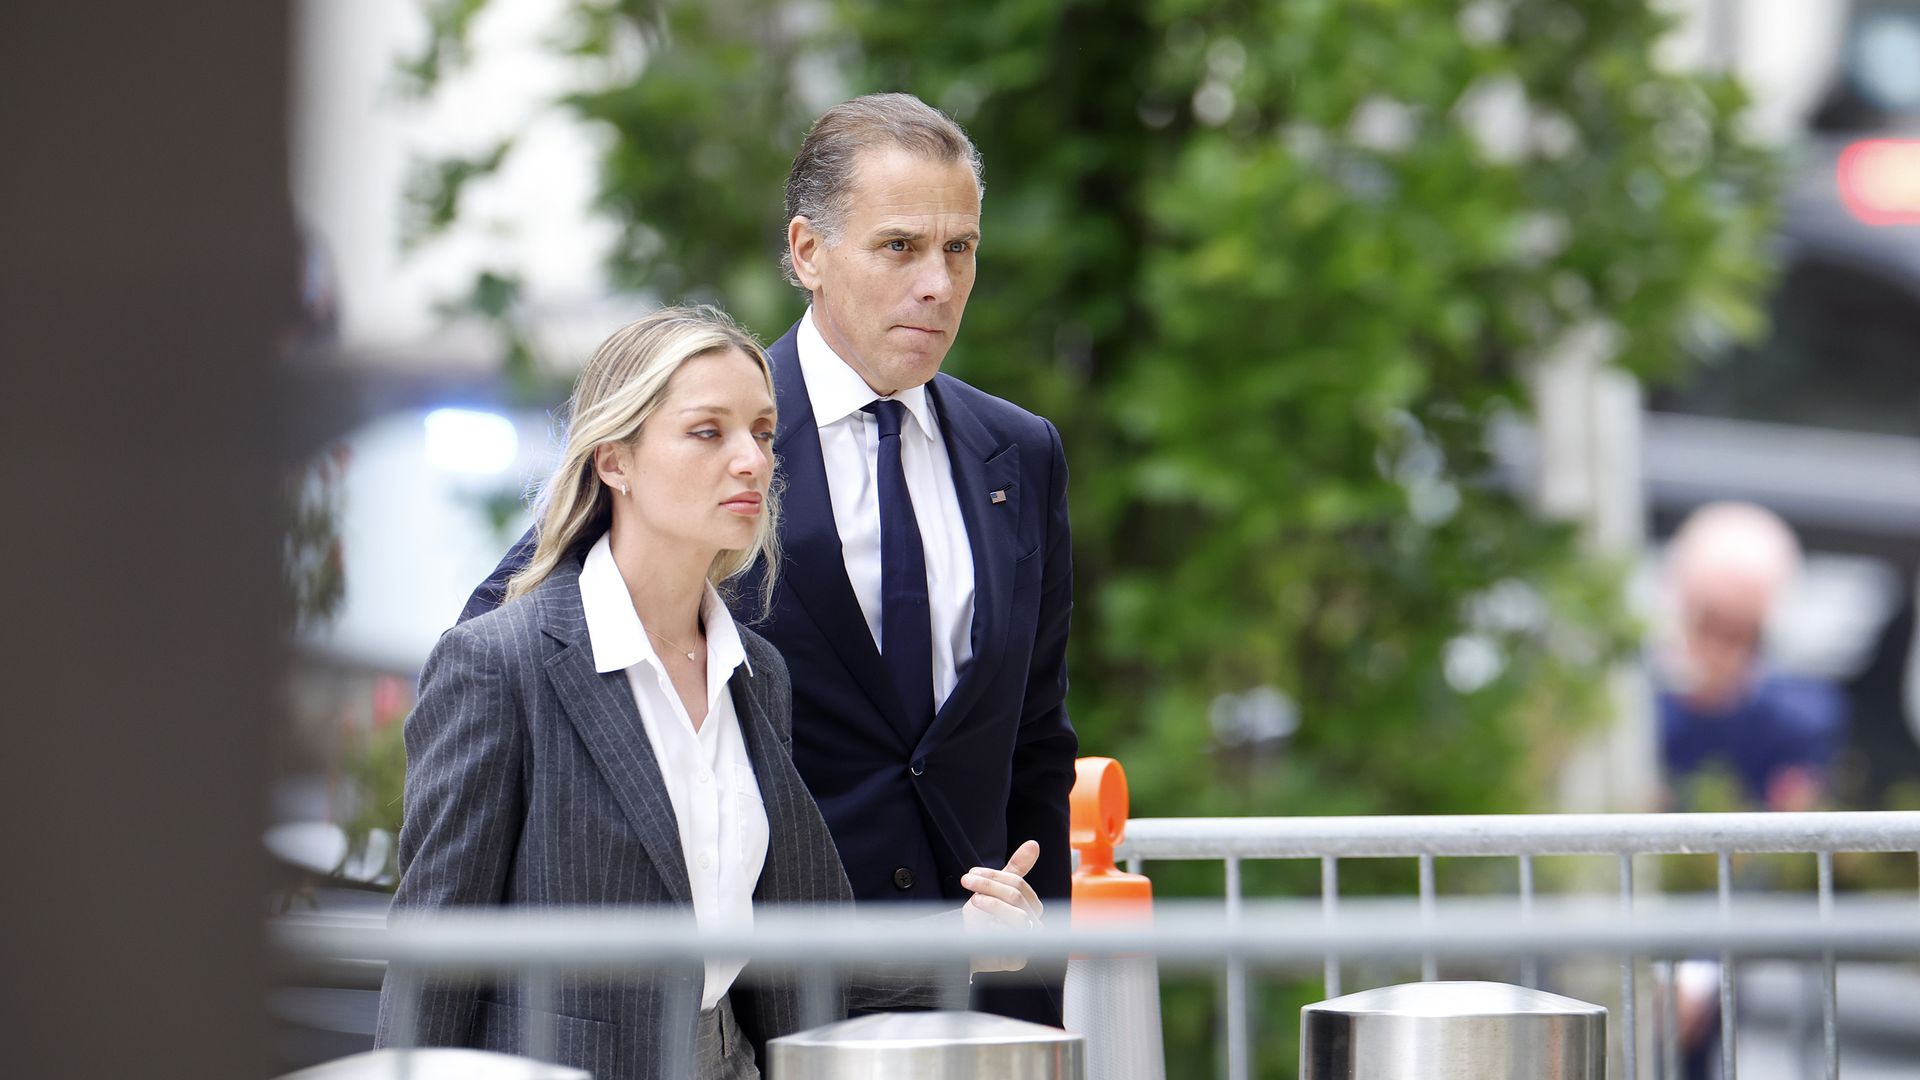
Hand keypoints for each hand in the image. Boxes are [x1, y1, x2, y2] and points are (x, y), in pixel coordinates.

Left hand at [961, 840, 1043, 972]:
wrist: (967, 950)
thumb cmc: (983, 920)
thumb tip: (1034, 843)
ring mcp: (1029, 942)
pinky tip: (982, 927)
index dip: (994, 876)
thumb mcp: (996, 890)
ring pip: (1018, 916)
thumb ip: (1016, 869)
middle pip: (1016, 896)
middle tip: (966, 881)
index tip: (971, 873)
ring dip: (992, 904)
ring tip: (973, 901)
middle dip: (988, 885)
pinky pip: (1010, 940)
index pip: (1018, 883)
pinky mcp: (1018, 960)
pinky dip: (994, 929)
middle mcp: (1035, 923)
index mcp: (1032, 906)